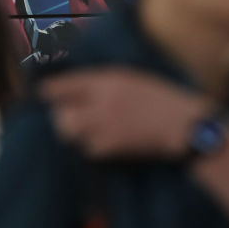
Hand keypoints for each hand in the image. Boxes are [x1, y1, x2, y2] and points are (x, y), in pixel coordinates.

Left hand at [41, 68, 213, 158]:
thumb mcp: (134, 79)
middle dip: (62, 116)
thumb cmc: (163, 98)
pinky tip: (108, 140)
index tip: (44, 93)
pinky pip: (88, 148)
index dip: (50, 91)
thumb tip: (75, 88)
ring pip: (71, 134)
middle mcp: (101, 102)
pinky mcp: (110, 147)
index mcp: (109, 80)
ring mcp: (105, 126)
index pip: (63, 85)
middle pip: (61, 114)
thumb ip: (105, 82)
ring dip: (75, 132)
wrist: (184, 125)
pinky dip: (93, 146)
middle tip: (70, 116)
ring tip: (90, 129)